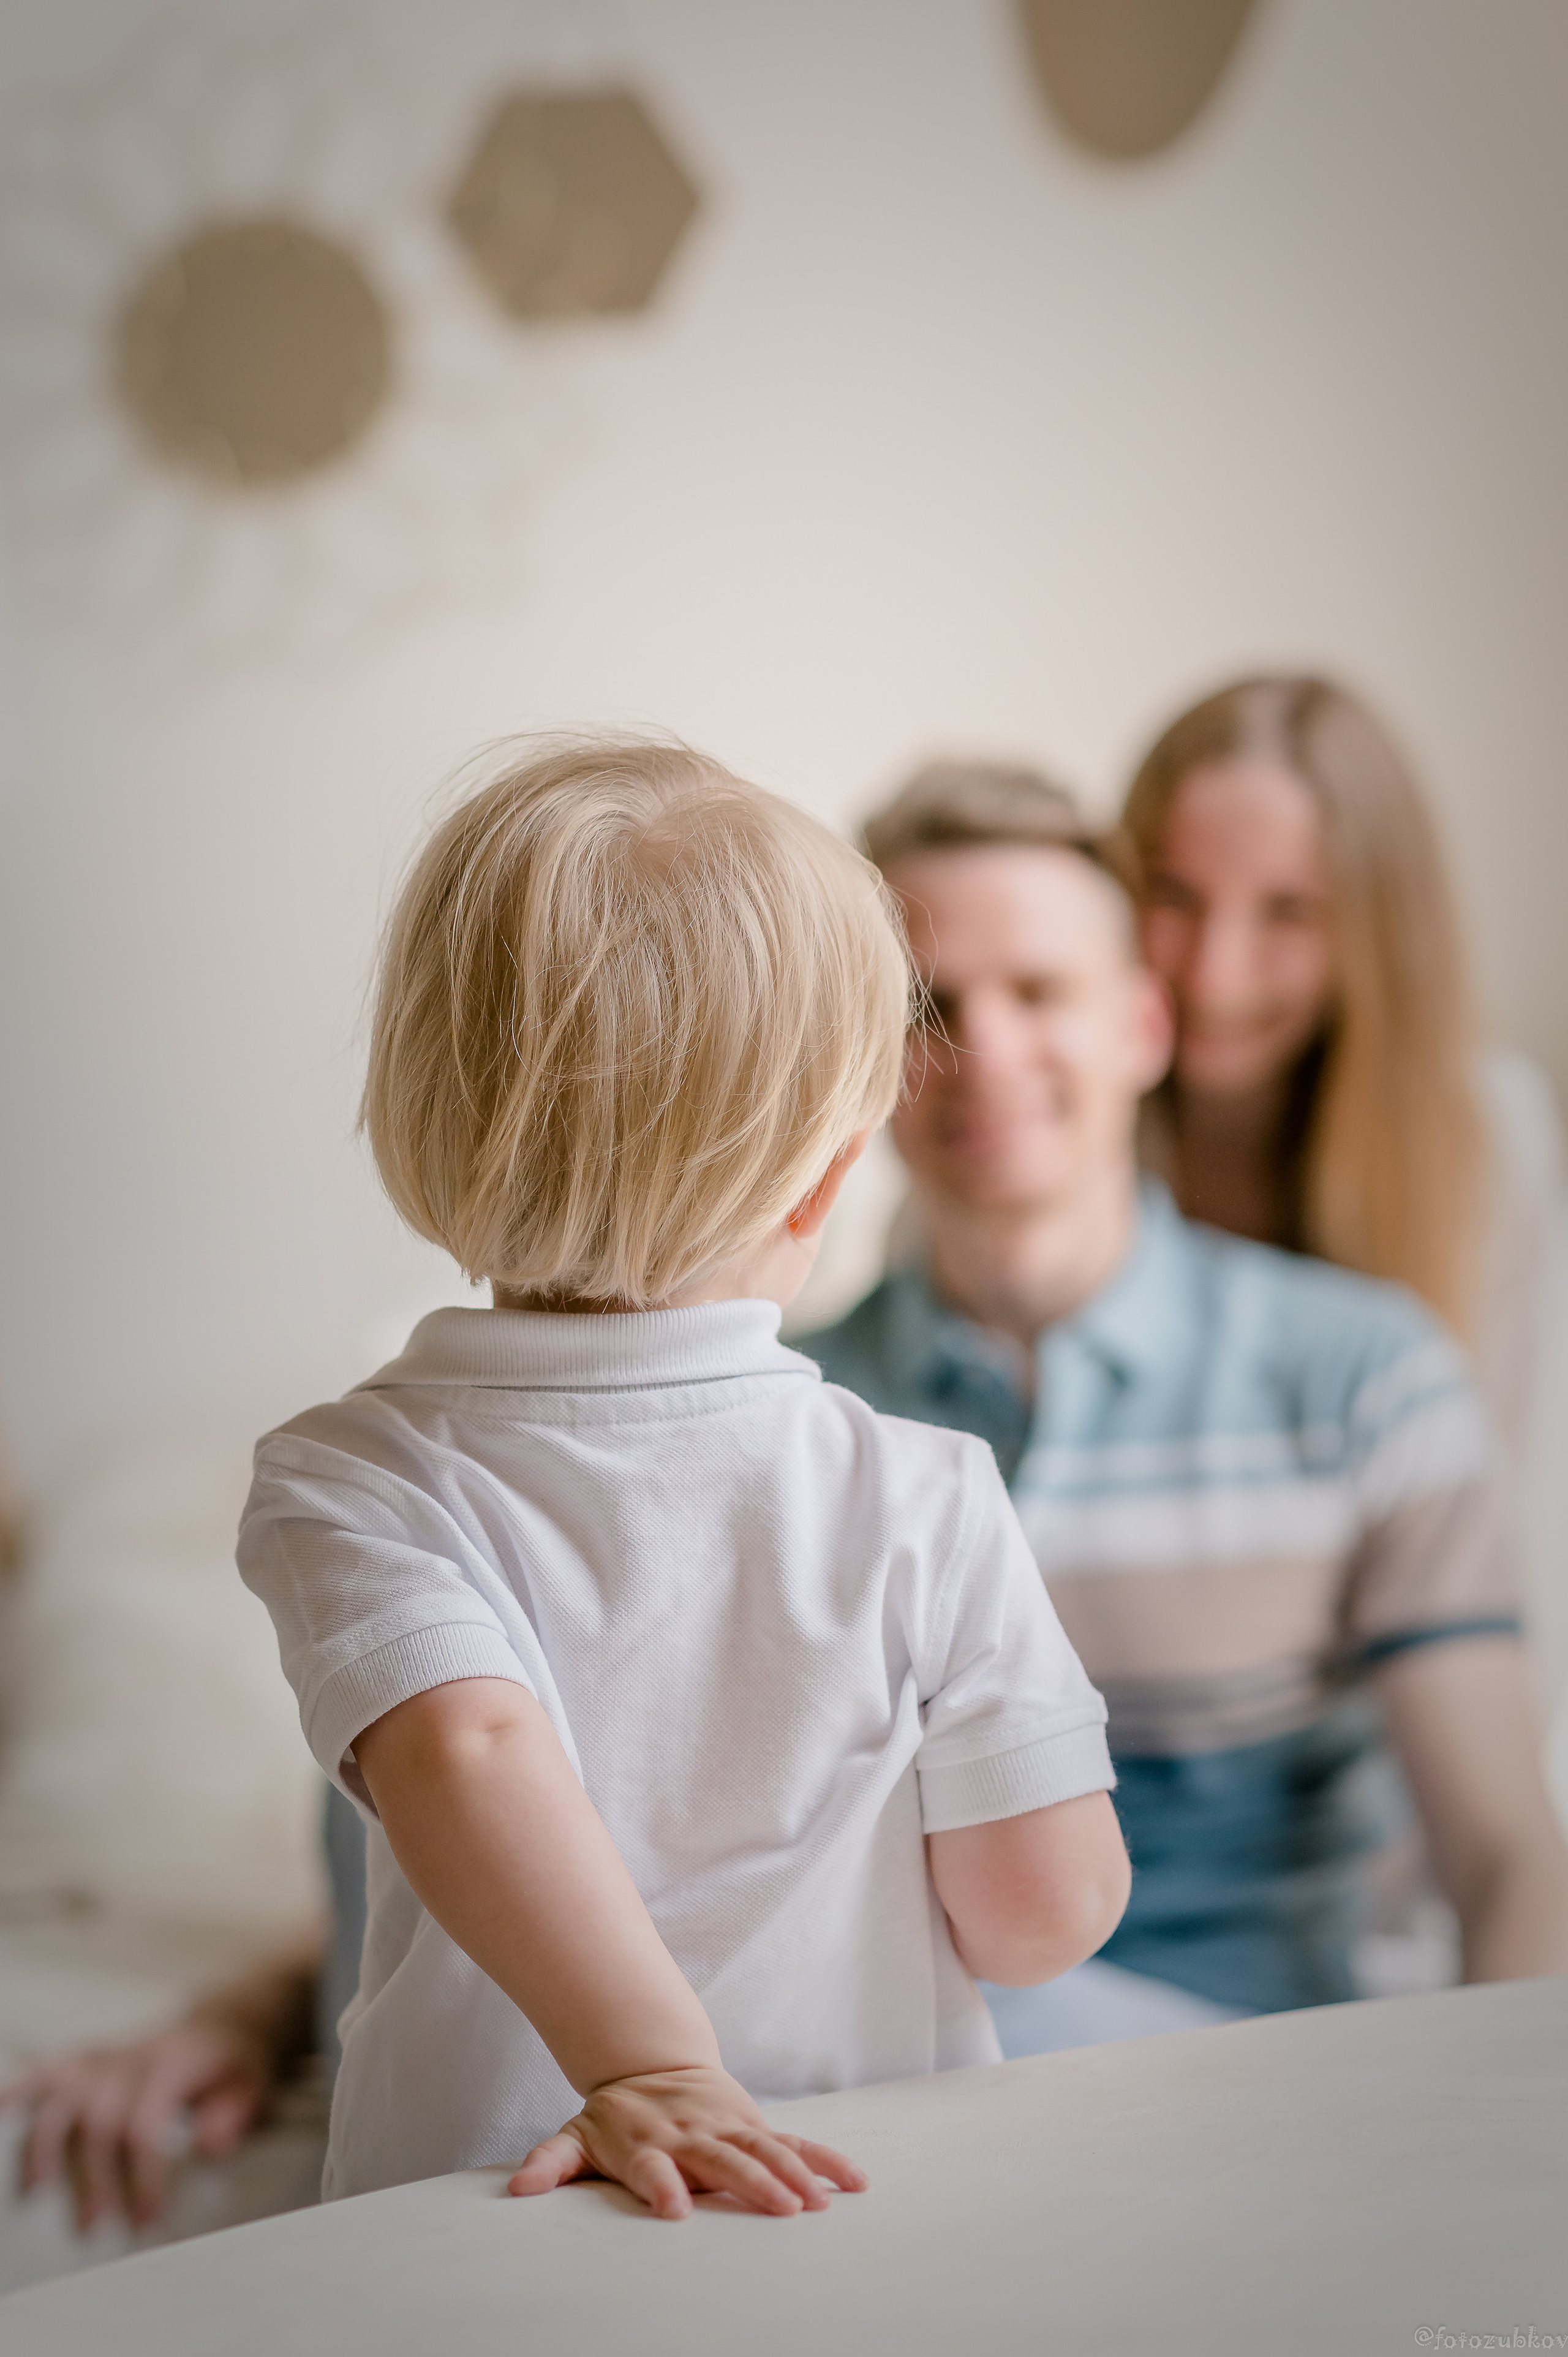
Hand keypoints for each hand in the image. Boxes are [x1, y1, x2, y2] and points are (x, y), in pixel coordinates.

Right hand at [1, 2016, 275, 2230]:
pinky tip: (1, 2112)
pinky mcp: (86, 2060)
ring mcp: (105, 2056)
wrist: (222, 2023)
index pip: (146, 2121)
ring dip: (45, 2148)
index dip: (141, 2174)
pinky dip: (21, 2090)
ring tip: (35, 2194)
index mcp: (175, 2063)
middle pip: (99, 2118)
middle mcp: (132, 2056)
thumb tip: (208, 2142)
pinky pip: (46, 2070)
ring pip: (63, 2097)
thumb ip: (236, 2111)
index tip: (145, 2218)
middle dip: (93, 2178)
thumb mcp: (256, 2082)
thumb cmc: (234, 2063)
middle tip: (94, 2227)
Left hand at [507, 2065, 866, 2220]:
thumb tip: (517, 2191)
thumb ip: (551, 2163)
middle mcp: (691, 2134)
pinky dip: (824, 2160)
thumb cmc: (613, 2114)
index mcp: (646, 2144)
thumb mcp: (575, 2134)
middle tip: (782, 2210)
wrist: (650, 2057)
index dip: (663, 2187)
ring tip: (819, 2203)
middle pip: (723, 2160)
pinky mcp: (754, 2125)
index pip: (653, 2169)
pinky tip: (852, 2183)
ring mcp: (728, 2127)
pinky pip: (795, 2142)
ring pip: (766, 2150)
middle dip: (753, 2184)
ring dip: (795, 2175)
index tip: (675, 2210)